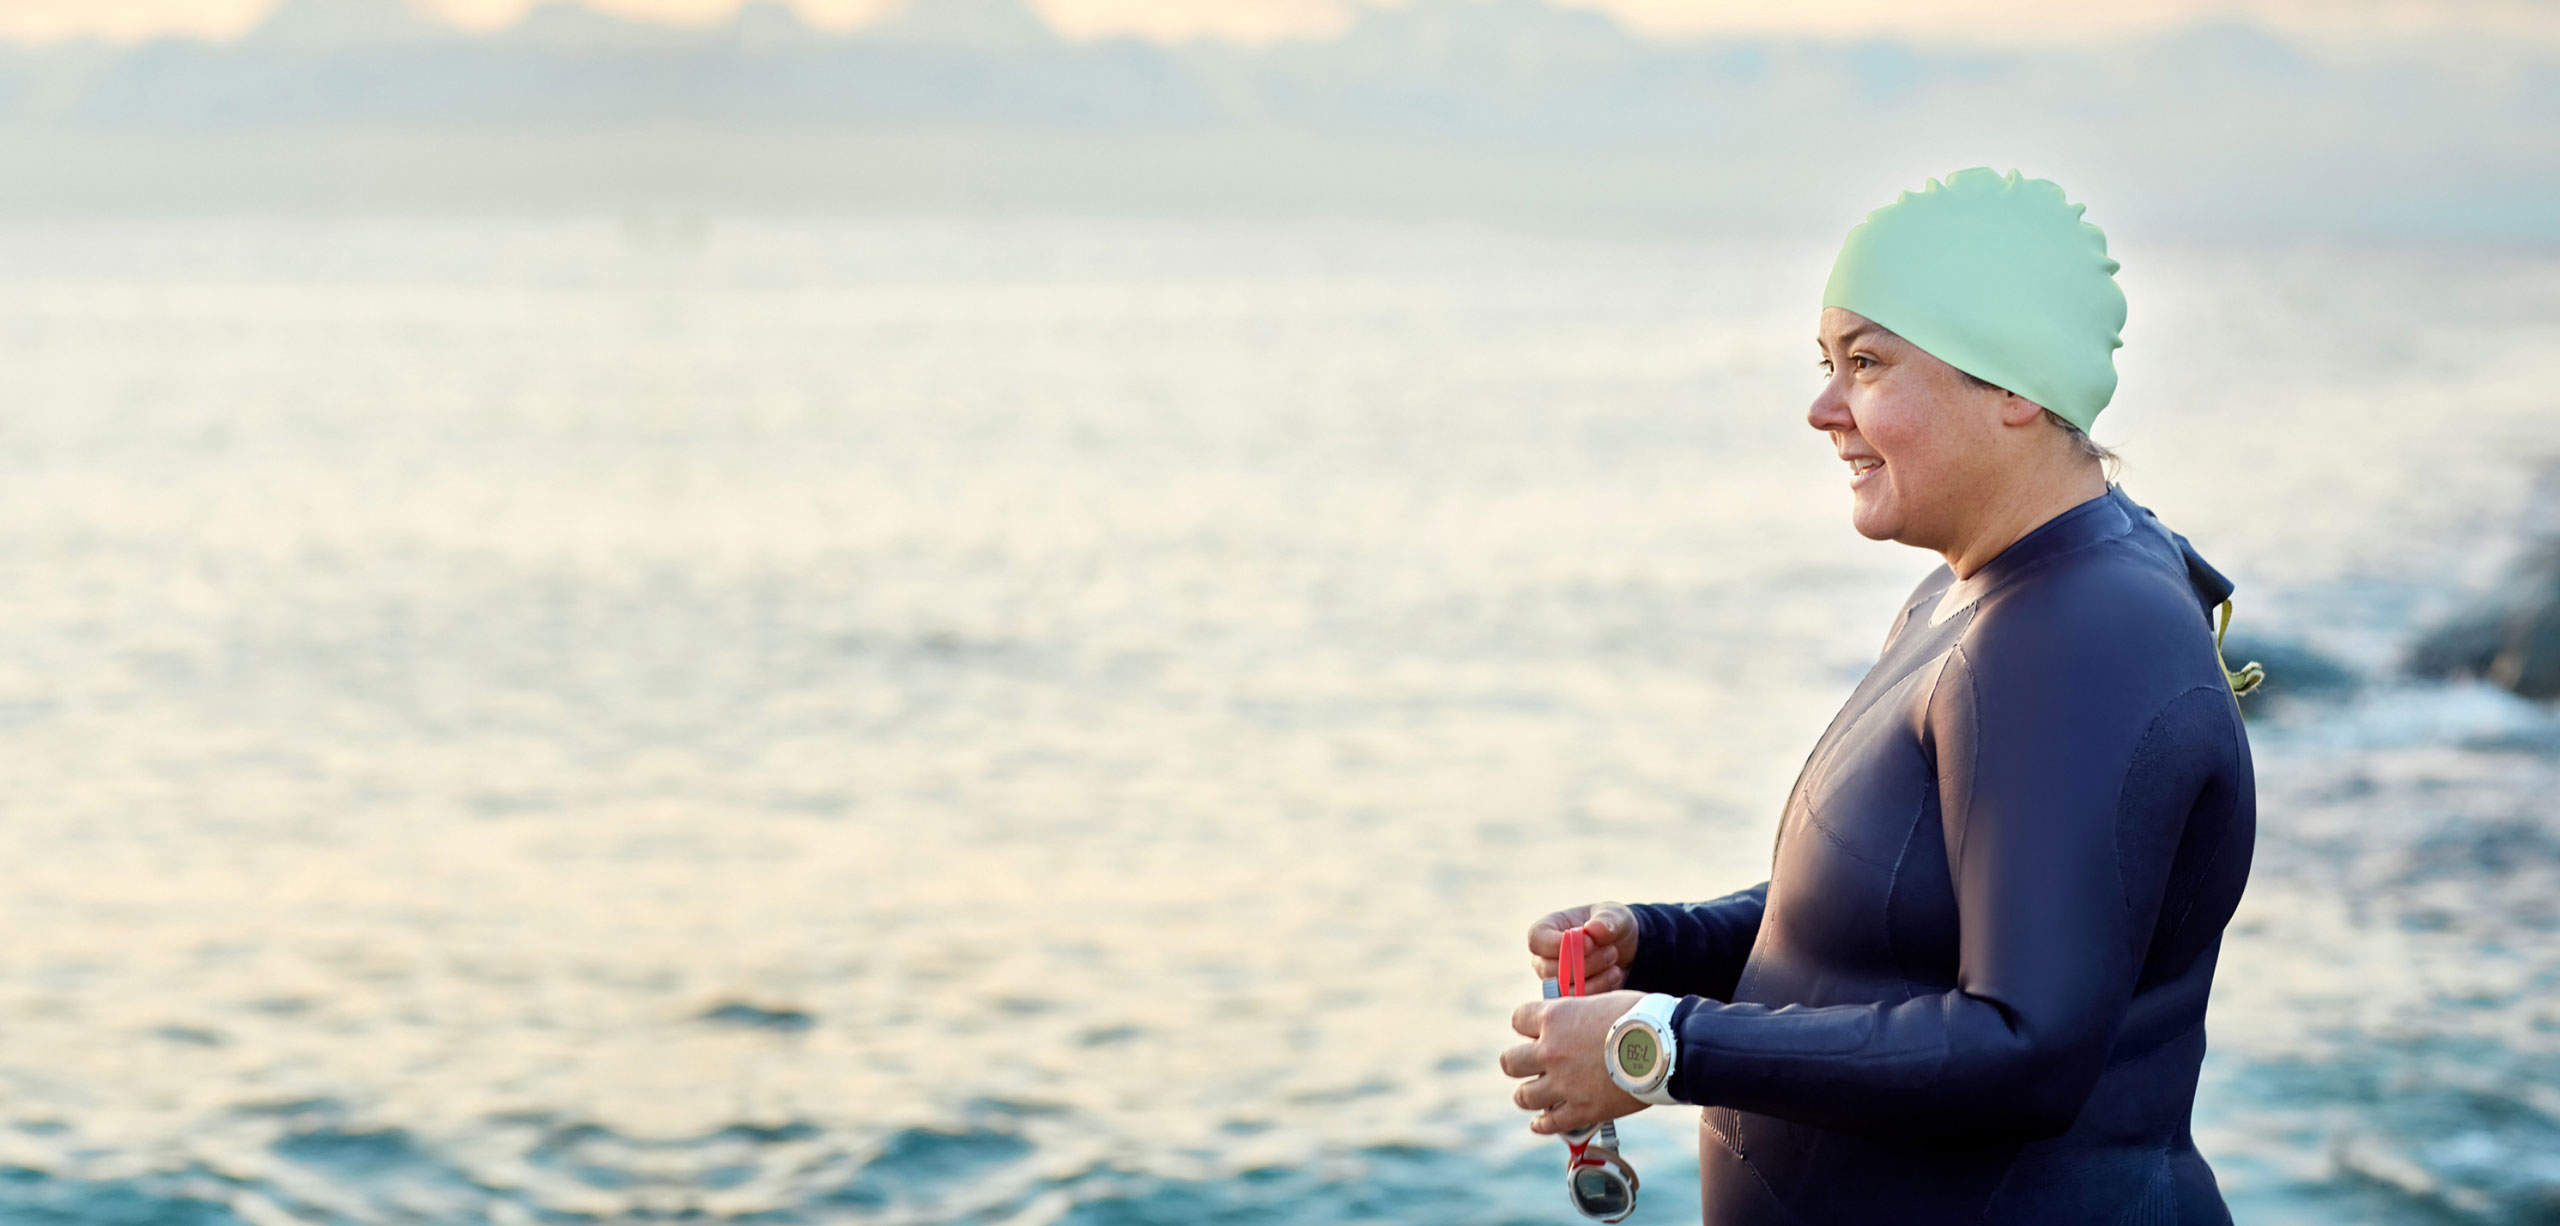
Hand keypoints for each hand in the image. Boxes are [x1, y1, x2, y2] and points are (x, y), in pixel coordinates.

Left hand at [1500, 990, 1644, 1133]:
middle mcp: (1551, 1051)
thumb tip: (1577, 1022)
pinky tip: (1540, 1122)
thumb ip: (1580, 1014)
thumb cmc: (1641, 1017)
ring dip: (1527, 1094)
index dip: (1527, 1025)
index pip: (1519, 1019)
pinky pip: (1550, 1123)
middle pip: (1510, 1062)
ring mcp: (1563, 1084)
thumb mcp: (1602, 1002)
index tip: (1536, 1030)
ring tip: (1533, 1094)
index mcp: (1555, 1018)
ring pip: (1524, 1096)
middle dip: (1519, 1062)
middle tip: (1532, 1064)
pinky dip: (1542, 1124)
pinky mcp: (1581, 1110)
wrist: (1665, 1047)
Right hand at [1527, 902, 1638, 993]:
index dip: (1558, 944)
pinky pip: (1579, 1003)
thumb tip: (1593, 929)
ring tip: (1614, 964)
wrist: (1627, 949)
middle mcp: (1545, 958)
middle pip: (1549, 970)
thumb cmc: (1612, 926)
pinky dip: (1600, 990)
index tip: (1590, 943)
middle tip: (1611, 952)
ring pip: (1564, 990)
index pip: (1537, 940)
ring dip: (1594, 979)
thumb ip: (1606, 920)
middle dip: (1584, 964)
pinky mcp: (1571, 999)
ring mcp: (1556, 981)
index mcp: (1547, 930)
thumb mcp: (1615, 916)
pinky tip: (1615, 975)